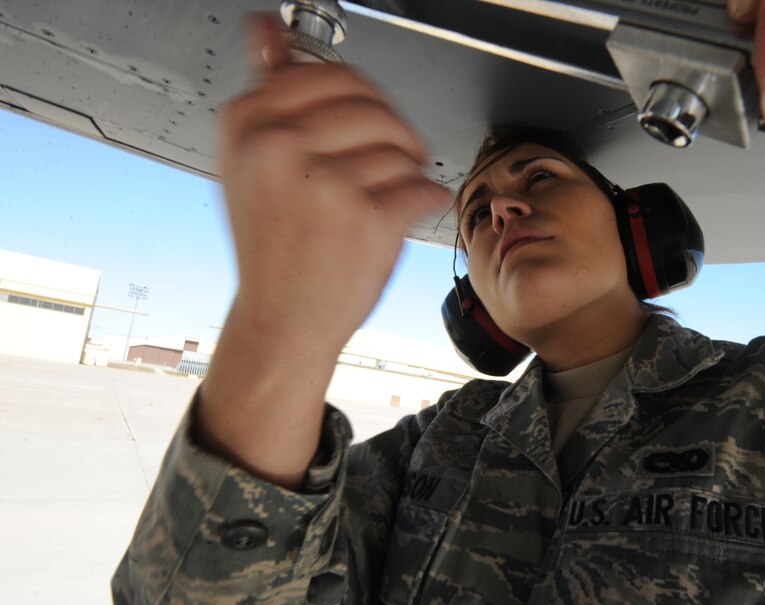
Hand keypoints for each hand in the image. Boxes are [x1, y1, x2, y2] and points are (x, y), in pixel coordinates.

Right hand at [194, 16, 447, 487]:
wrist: (282, 320)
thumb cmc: (273, 247)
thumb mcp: (252, 162)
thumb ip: (270, 92)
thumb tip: (267, 27)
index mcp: (247, 122)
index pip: (329, 72)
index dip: (360, 99)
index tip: (362, 120)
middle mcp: (278, 144)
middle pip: (372, 103)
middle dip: (392, 131)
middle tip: (391, 158)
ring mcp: (322, 180)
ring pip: (400, 145)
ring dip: (408, 170)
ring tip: (390, 192)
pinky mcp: (365, 216)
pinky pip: (420, 187)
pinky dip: (424, 203)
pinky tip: (404, 215)